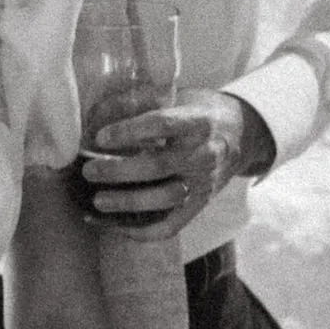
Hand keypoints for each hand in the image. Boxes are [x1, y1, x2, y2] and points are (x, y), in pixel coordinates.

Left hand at [81, 91, 275, 239]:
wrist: (240, 136)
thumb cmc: (198, 113)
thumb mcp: (177, 97)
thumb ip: (139, 101)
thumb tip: (94, 114)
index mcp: (198, 121)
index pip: (162, 124)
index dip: (129, 131)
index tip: (101, 137)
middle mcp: (204, 154)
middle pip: (159, 166)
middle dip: (119, 171)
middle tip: (89, 170)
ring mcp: (203, 184)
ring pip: (165, 200)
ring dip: (128, 203)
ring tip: (98, 200)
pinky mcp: (199, 206)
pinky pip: (170, 226)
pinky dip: (140, 231)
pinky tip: (114, 225)